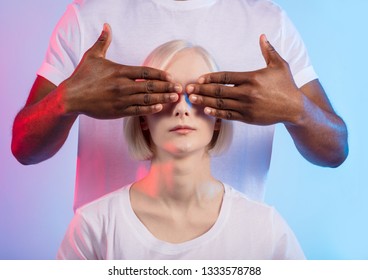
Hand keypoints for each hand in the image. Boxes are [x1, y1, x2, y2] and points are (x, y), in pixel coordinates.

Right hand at [60, 23, 180, 118]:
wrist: (70, 97)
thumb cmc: (82, 76)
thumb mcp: (92, 56)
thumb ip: (103, 42)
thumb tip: (106, 26)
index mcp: (119, 71)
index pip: (144, 72)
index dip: (159, 74)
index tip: (170, 76)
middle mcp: (122, 85)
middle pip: (149, 86)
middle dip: (166, 87)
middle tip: (179, 88)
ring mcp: (121, 100)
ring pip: (146, 99)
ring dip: (162, 98)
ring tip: (175, 98)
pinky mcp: (117, 111)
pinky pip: (137, 110)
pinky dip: (149, 109)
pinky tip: (159, 107)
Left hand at [187, 34, 301, 125]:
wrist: (295, 108)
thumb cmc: (286, 85)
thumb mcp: (279, 65)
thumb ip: (268, 50)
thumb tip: (262, 36)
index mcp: (252, 78)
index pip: (225, 77)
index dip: (211, 77)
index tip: (200, 78)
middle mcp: (247, 92)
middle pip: (219, 91)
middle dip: (202, 90)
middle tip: (188, 89)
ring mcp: (247, 106)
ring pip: (221, 104)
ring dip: (205, 101)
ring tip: (192, 99)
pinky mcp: (248, 118)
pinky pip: (228, 115)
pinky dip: (217, 113)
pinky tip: (207, 110)